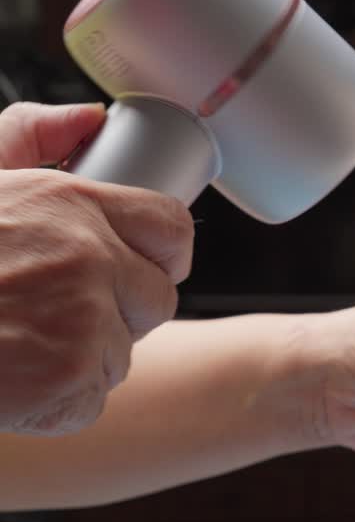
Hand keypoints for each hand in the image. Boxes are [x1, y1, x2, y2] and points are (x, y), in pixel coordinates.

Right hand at [0, 102, 194, 434]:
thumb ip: (26, 136)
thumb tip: (89, 119)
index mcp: (71, 202)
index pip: (171, 228)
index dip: (161, 253)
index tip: (143, 265)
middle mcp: (88, 258)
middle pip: (157, 297)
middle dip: (120, 309)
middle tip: (55, 312)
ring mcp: (82, 322)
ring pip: (121, 353)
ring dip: (81, 357)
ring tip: (16, 342)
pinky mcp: (66, 381)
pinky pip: (90, 399)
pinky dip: (55, 402)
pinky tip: (10, 381)